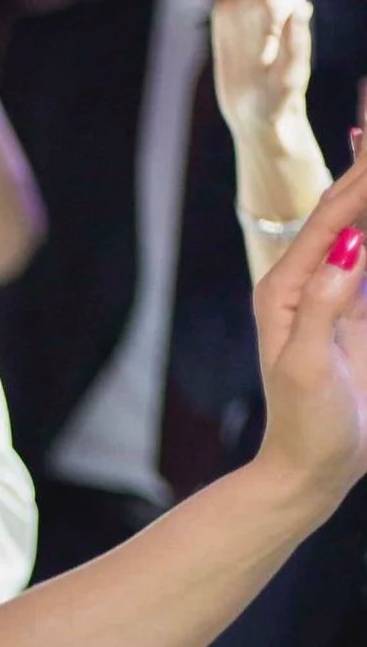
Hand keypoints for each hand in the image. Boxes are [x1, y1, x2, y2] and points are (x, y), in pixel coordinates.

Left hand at [250, 155, 366, 512]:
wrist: (312, 467)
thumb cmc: (304, 422)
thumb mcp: (309, 367)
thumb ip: (326, 308)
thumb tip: (350, 250)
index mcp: (287, 289)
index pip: (331, 219)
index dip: (361, 178)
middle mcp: (308, 281)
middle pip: (347, 213)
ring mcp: (336, 293)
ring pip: (366, 229)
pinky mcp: (360, 310)